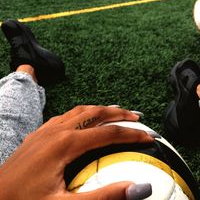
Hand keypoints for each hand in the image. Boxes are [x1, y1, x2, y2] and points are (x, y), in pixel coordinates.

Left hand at [0, 105, 153, 199]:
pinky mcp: (39, 134)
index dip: (131, 134)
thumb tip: (139, 188)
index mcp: (65, 143)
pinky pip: (66, 115)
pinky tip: (84, 120)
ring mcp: (46, 129)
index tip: (149, 137)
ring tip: (115, 112)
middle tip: (136, 117)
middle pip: (95, 113)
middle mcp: (57, 130)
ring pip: (80, 110)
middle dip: (118, 113)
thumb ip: (105, 196)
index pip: (108, 133)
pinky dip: (83, 113)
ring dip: (100, 110)